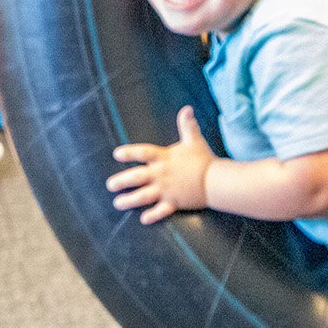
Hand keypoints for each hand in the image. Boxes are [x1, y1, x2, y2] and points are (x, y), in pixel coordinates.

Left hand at [107, 106, 214, 223]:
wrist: (217, 180)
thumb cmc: (204, 159)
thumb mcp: (195, 140)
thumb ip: (188, 125)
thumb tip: (187, 108)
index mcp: (164, 158)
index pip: (143, 153)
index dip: (129, 153)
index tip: (117, 154)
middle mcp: (162, 174)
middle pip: (137, 177)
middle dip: (122, 181)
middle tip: (110, 185)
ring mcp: (167, 190)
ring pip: (144, 196)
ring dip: (129, 200)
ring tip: (117, 203)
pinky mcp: (175, 203)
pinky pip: (161, 211)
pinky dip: (152, 216)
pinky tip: (143, 219)